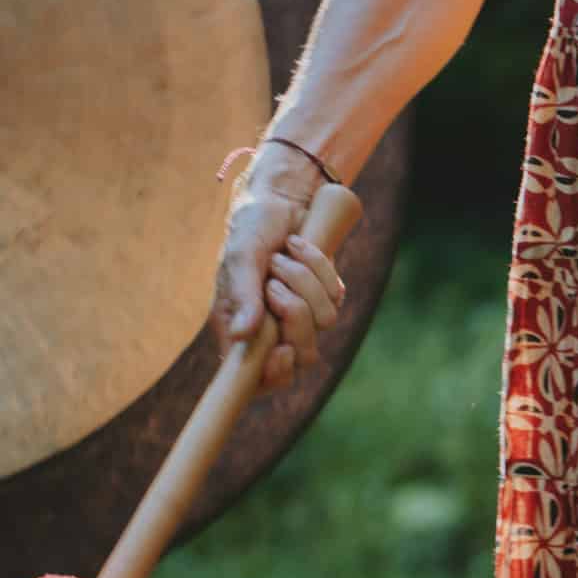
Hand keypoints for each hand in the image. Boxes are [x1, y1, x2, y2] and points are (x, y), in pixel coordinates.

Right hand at [208, 147, 352, 395]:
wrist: (280, 200)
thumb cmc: (250, 229)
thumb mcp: (241, 258)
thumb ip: (241, 296)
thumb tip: (242, 334)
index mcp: (241, 330)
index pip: (258, 378)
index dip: (274, 375)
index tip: (284, 352)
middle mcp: (271, 329)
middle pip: (303, 353)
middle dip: (294, 314)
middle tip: (274, 284)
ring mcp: (301, 314)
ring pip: (323, 322)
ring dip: (304, 282)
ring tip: (282, 260)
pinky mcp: (324, 297)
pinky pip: (336, 297)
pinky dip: (320, 268)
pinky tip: (300, 248)